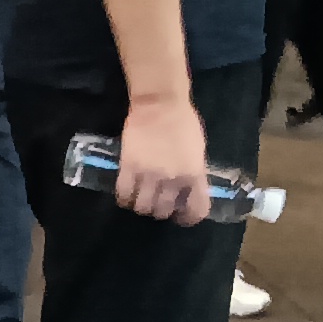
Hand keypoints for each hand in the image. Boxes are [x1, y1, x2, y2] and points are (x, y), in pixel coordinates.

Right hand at [113, 92, 210, 224]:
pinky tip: (126, 196)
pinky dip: (125, 199)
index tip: (182, 216)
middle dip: (160, 211)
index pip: (196, 210)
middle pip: (164, 210)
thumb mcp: (198, 151)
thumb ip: (193, 172)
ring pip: (143, 207)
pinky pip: (124, 194)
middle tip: (157, 203)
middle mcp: (173, 180)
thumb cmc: (183, 121)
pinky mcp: (129, 168)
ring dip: (142, 207)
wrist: (160, 103)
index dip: (189, 218)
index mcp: (195, 175)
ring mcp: (149, 175)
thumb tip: (186, 188)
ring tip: (140, 199)